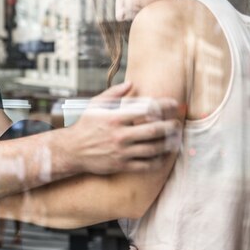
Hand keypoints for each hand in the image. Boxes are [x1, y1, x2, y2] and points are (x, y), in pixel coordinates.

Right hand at [63, 82, 180, 174]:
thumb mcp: (94, 105)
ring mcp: (121, 152)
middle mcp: (120, 135)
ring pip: (152, 149)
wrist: (72, 151)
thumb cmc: (85, 125)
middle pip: (153, 131)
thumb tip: (130, 83)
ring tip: (174, 140)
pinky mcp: (121, 165)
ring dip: (167, 144)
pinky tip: (162, 156)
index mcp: (115, 118)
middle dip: (170, 127)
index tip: (173, 104)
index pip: (145, 109)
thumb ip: (113, 93)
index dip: (163, 105)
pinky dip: (157, 161)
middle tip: (177, 124)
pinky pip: (145, 165)